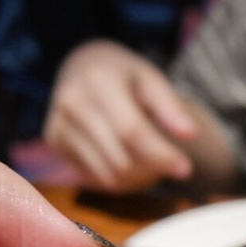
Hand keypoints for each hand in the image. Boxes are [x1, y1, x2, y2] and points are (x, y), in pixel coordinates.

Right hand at [43, 40, 198, 193]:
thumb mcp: (151, 79)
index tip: (186, 169)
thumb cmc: (125, 76)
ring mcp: (59, 124)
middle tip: (169, 161)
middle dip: (153, 168)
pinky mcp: (55, 142)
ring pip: (109, 177)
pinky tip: (127, 159)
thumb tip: (190, 134)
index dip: (161, 155)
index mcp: (98, 81)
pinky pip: (96, 179)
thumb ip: (170, 106)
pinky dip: (120, 179)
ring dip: (139, 178)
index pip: (131, 131)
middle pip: (121, 160)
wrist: (81, 66)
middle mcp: (72, 103)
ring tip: (150, 159)